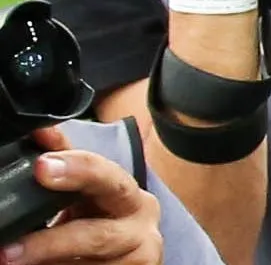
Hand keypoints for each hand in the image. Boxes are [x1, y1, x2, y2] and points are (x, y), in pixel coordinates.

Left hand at [3, 126, 163, 264]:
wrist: (125, 257)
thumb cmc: (103, 219)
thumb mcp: (90, 191)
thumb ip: (68, 162)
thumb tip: (41, 133)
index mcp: (132, 198)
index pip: (108, 179)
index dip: (78, 171)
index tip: (41, 167)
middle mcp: (142, 230)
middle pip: (96, 236)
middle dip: (51, 243)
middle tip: (7, 251)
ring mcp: (139, 259)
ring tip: (11, 262)